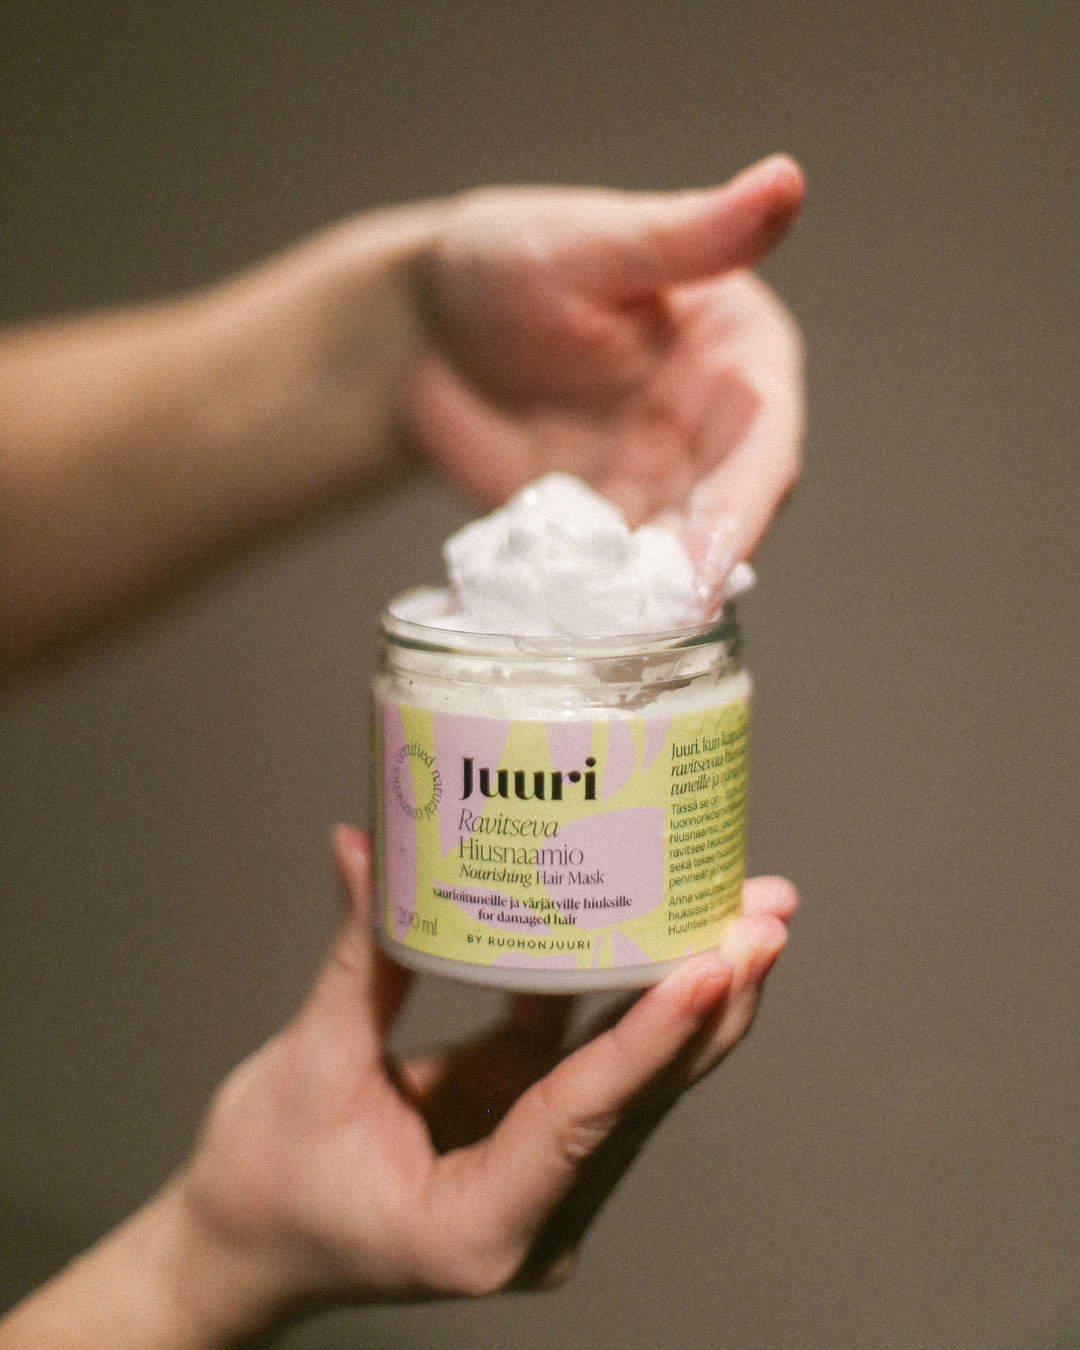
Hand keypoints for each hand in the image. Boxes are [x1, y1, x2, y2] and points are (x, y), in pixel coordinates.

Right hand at [168, 827, 794, 1336]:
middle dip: (714, 1000)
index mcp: (481, 1224)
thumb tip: (375, 851)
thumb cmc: (262, 1189)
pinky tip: (664, 929)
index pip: (584, 1115)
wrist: (242, 1249)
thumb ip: (361, 960)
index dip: (652, 1036)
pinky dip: (627, 998)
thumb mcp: (307, 1071)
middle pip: (644, 1096)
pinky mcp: (530, 1136)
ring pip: (638, 1081)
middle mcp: (537, 1215)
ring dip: (694, 995)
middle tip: (766, 913)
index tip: (715, 963)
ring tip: (747, 911)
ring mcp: (543, 1177)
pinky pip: (592, 1061)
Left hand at [409, 155, 804, 606]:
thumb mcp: (596, 242)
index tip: (715, 559)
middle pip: (729, 519)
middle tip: (662, 618)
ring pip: (671, 564)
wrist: (420, 332)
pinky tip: (567, 632)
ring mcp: (654, 492)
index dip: (745, 503)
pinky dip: (593, 609)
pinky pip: (608, 586)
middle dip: (700, 570)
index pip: (764, 439)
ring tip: (609, 636)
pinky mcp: (598, 536)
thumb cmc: (511, 261)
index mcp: (736, 359)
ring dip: (646, 600)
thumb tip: (787, 181)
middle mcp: (709, 436)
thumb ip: (690, 236)